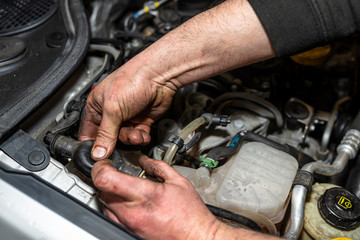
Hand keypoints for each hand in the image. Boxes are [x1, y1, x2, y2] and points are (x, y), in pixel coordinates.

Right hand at [78, 59, 175, 159]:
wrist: (159, 77)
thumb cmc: (133, 81)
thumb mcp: (113, 109)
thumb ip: (105, 133)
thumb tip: (98, 153)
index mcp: (96, 107)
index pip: (87, 133)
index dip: (92, 146)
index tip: (99, 156)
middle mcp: (110, 113)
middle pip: (108, 139)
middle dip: (117, 141)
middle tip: (123, 136)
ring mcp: (126, 117)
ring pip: (124, 139)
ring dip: (131, 138)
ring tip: (137, 133)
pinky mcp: (141, 121)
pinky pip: (138, 137)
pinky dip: (141, 137)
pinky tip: (144, 133)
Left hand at [91, 156, 220, 239]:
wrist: (196, 237)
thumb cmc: (191, 214)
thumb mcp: (178, 182)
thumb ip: (158, 167)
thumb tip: (145, 161)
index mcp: (145, 195)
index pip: (106, 179)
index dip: (101, 167)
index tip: (105, 163)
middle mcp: (133, 213)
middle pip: (102, 190)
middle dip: (108, 179)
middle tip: (119, 174)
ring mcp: (129, 226)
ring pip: (105, 205)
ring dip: (111, 194)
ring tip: (127, 190)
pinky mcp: (129, 234)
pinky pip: (112, 218)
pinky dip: (115, 208)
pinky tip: (130, 204)